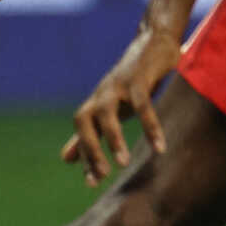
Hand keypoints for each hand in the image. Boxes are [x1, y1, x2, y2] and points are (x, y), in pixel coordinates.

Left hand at [61, 23, 183, 186]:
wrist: (154, 42)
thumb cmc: (132, 81)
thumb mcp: (110, 108)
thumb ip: (90, 132)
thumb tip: (66, 159)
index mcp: (95, 104)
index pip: (81, 132)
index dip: (85, 155)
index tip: (93, 183)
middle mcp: (102, 94)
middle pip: (84, 120)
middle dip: (90, 147)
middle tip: (103, 175)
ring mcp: (118, 85)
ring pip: (107, 112)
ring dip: (113, 138)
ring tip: (122, 164)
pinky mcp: (139, 78)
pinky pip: (142, 104)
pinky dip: (149, 126)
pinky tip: (159, 147)